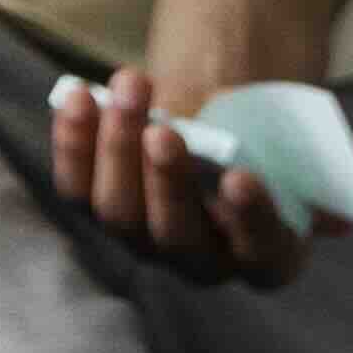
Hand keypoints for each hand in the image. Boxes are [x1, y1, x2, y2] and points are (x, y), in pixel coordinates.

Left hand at [45, 69, 313, 290]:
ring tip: (129, 90)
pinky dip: (74, 141)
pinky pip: (76, 188)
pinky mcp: (98, 212)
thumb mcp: (278, 144)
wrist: (216, 125)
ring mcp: (144, 242)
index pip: (262, 249)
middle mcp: (203, 262)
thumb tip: (227, 132)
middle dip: (167, 179)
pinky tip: (79, 98)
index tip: (239, 178)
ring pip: (118, 211)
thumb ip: (265, 147)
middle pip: (175, 234)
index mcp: (269, 254)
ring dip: (118, 147)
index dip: (250, 218)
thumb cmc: (261, 138)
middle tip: (164, 130)